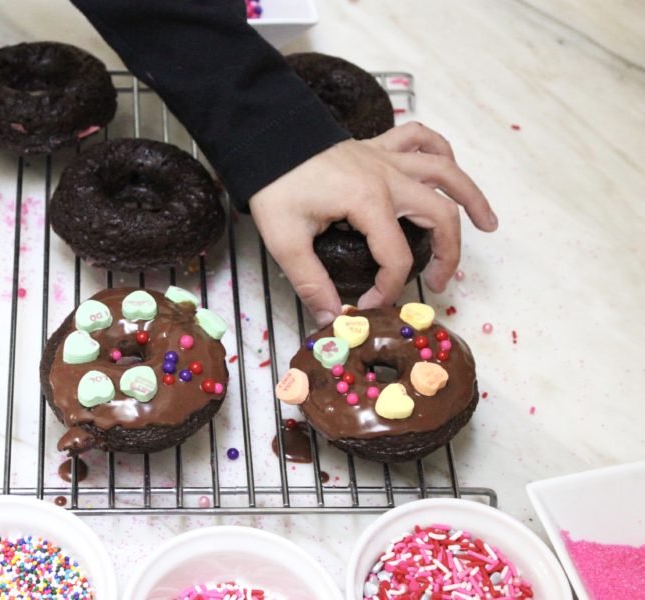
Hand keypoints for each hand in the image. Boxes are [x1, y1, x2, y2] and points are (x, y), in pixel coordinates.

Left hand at [249, 121, 497, 326]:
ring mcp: (385, 157)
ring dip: (471, 196)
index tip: (369, 305)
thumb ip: (311, 282)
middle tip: (440, 283)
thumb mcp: (285, 240)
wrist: (263, 137)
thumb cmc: (273, 184)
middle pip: (439, 214)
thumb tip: (332, 318)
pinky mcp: (377, 146)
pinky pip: (420, 139)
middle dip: (449, 253)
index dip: (388, 287)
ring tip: (489, 224)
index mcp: (368, 201)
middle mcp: (387, 176)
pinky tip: (448, 169)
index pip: (396, 255)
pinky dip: (439, 150)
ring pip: (445, 171)